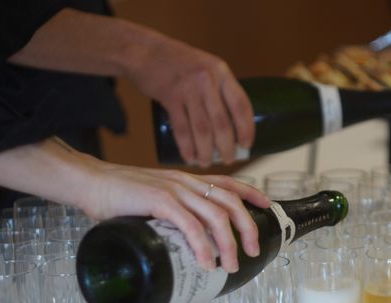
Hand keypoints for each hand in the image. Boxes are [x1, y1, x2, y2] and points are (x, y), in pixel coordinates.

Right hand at [82, 160, 268, 272]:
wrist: (91, 182)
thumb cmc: (120, 195)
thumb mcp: (154, 198)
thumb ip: (173, 212)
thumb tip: (185, 239)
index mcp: (187, 180)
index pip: (228, 182)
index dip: (251, 193)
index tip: (268, 206)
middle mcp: (186, 182)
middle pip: (230, 202)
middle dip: (247, 227)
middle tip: (252, 251)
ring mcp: (174, 190)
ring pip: (215, 215)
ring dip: (228, 243)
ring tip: (232, 264)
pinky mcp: (159, 200)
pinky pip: (190, 225)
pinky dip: (202, 246)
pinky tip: (207, 262)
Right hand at [126, 35, 253, 166]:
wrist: (144, 51)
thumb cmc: (178, 63)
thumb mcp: (206, 67)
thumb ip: (218, 89)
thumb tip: (231, 125)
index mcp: (221, 72)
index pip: (241, 105)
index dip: (246, 129)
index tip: (246, 146)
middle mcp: (207, 80)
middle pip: (222, 123)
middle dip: (226, 147)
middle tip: (228, 160)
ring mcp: (188, 88)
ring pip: (202, 129)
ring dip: (206, 152)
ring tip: (206, 163)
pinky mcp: (169, 97)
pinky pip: (181, 129)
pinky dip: (187, 147)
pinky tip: (190, 158)